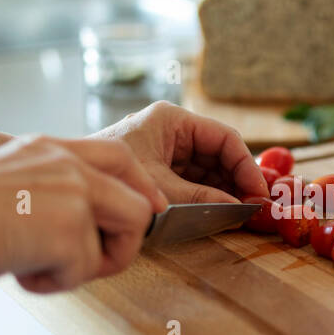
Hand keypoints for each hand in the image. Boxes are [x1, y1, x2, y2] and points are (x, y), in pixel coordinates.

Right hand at [0, 134, 165, 292]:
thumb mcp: (3, 182)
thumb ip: (40, 196)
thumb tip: (56, 235)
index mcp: (51, 149)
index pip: (120, 156)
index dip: (141, 189)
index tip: (147, 212)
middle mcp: (70, 166)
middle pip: (139, 206)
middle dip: (123, 245)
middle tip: (87, 264)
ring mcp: (75, 196)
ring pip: (122, 240)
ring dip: (88, 266)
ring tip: (39, 266)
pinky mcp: (71, 231)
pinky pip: (84, 270)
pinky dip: (52, 282)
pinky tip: (19, 270)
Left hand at [95, 101, 268, 203]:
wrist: (74, 193)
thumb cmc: (110, 180)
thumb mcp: (162, 189)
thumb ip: (202, 198)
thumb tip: (239, 208)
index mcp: (171, 120)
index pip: (224, 138)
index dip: (247, 166)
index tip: (259, 193)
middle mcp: (170, 131)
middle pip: (219, 154)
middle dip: (237, 180)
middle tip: (254, 208)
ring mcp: (165, 150)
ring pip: (208, 169)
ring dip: (225, 191)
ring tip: (240, 214)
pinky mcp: (159, 169)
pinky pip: (192, 181)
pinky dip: (207, 196)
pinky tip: (220, 212)